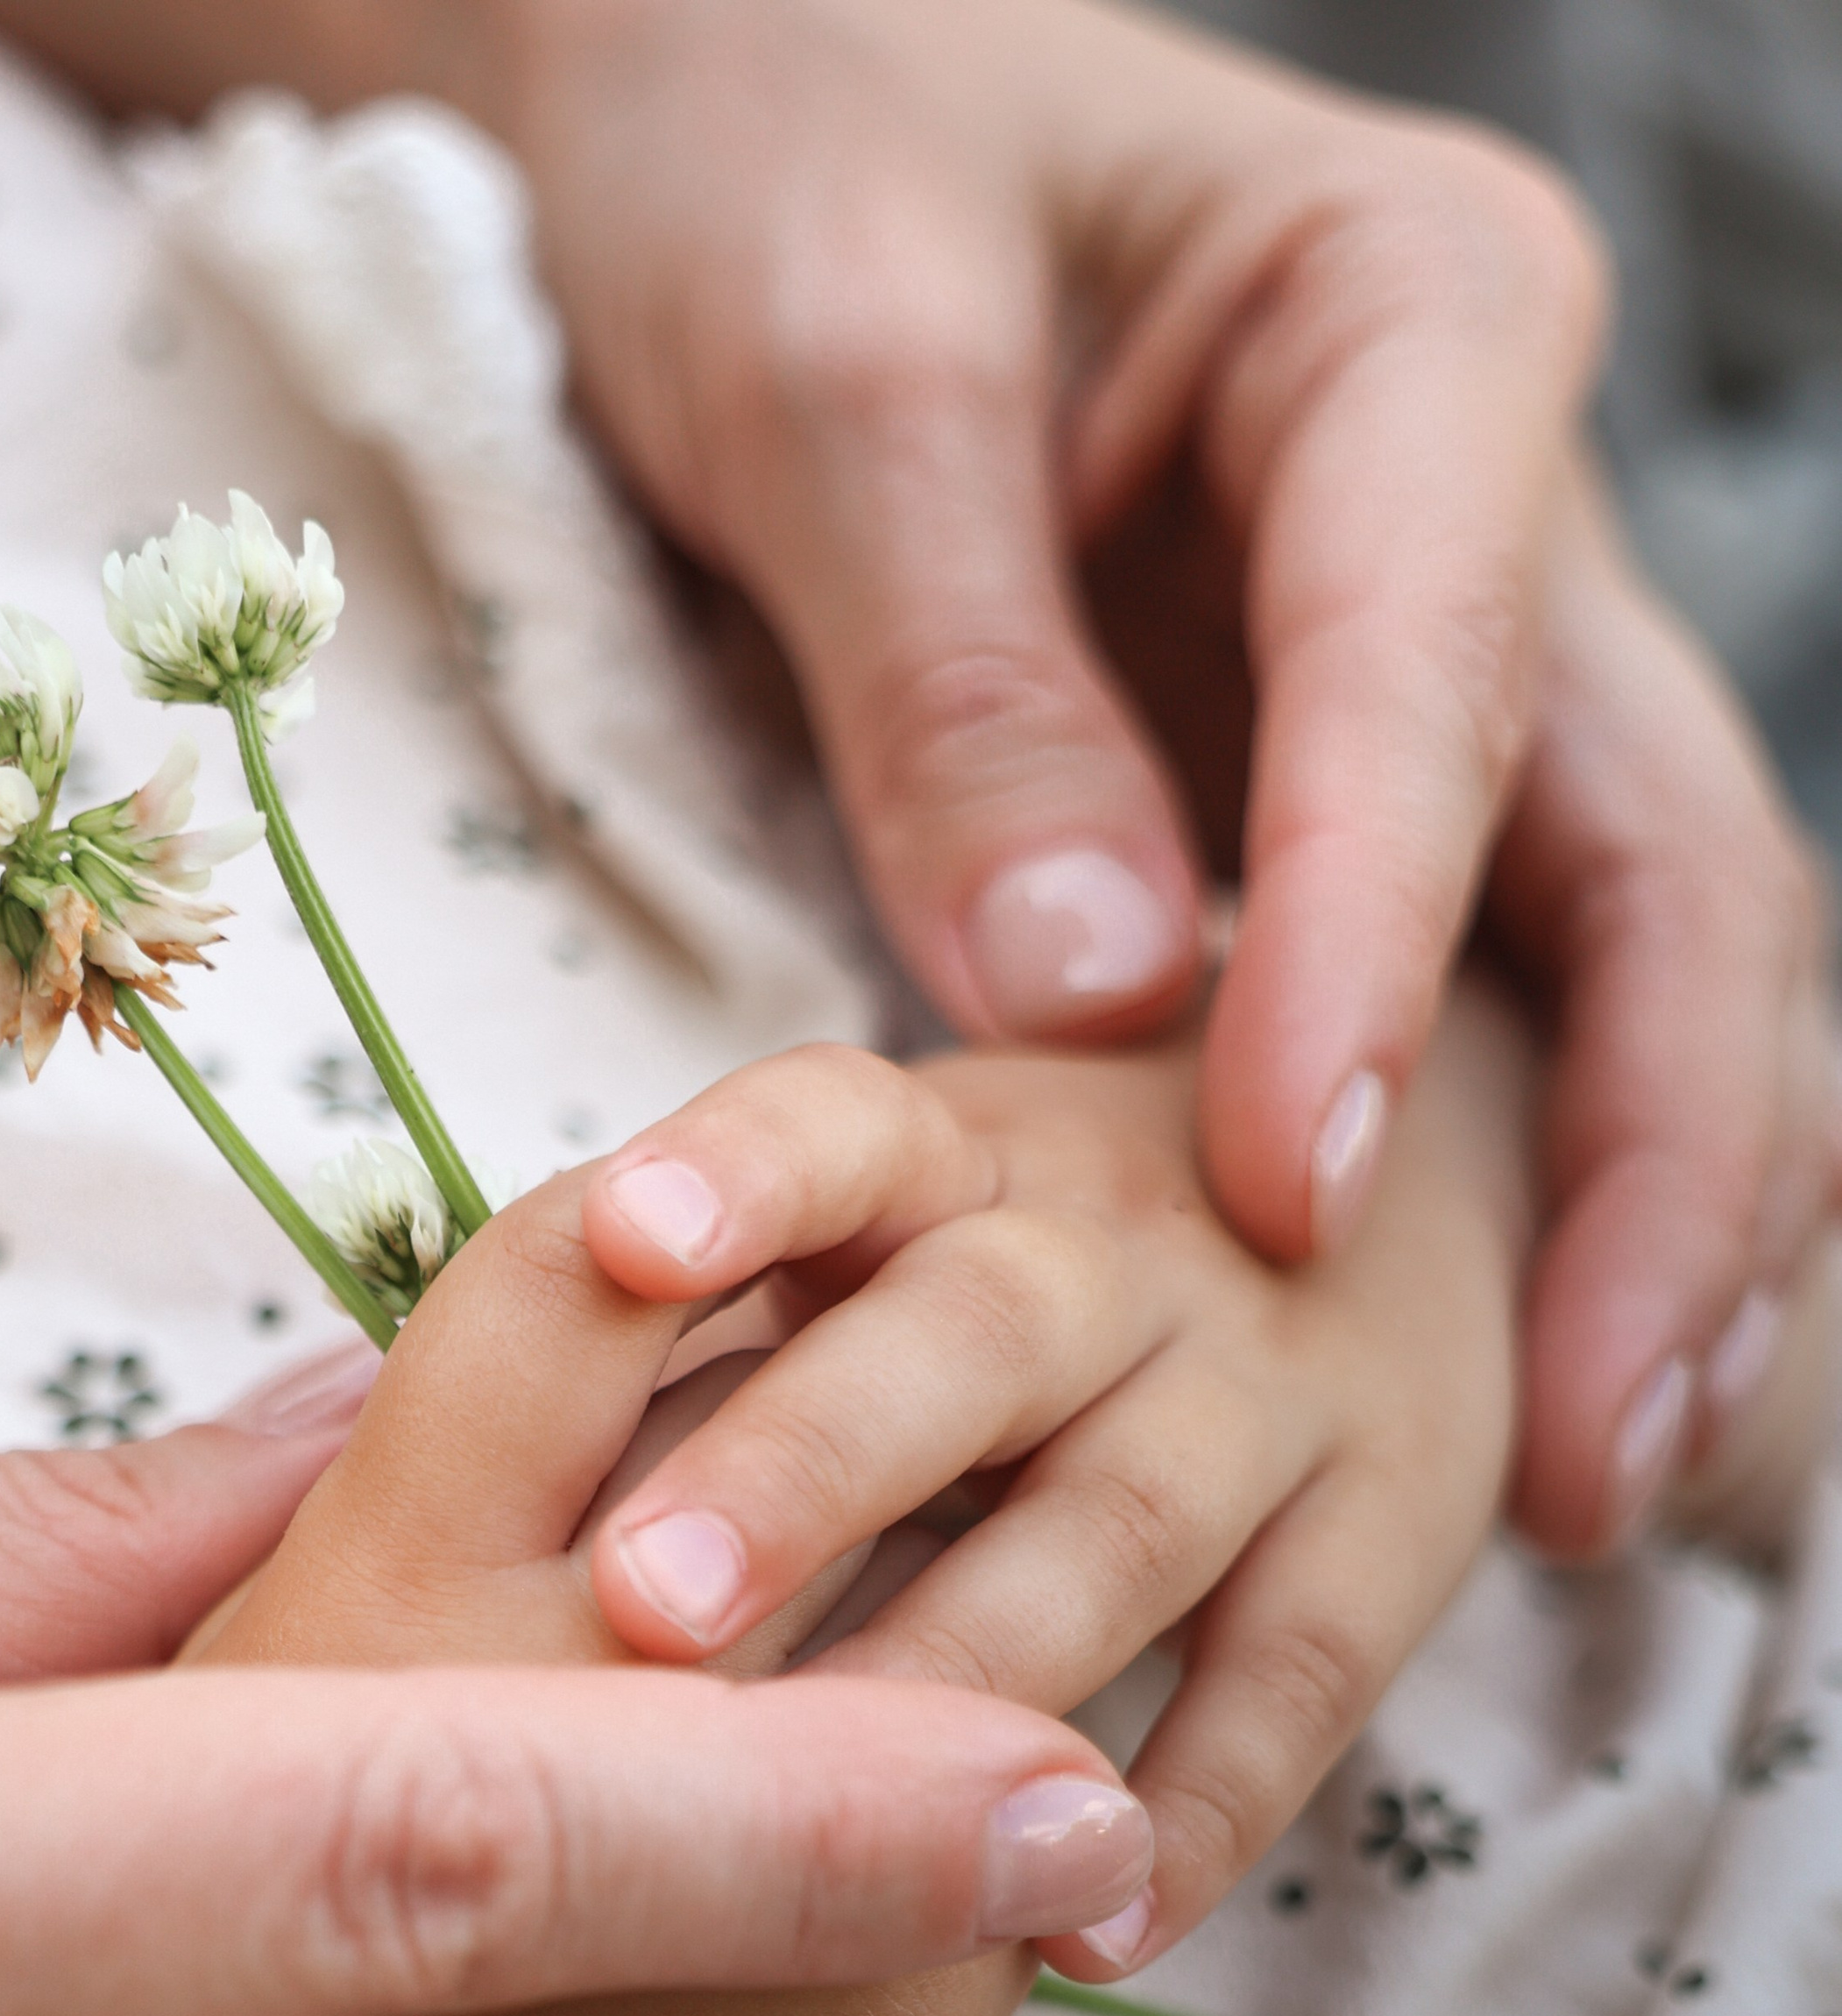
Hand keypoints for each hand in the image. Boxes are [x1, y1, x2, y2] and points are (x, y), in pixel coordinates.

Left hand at [0, 0, 1834, 1559]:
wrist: (739, 85)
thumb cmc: (772, 148)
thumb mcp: (821, 366)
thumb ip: (953, 672)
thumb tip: (1104, 997)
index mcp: (1403, 319)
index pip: (1431, 679)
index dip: (1378, 956)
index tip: (1294, 1203)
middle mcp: (1492, 501)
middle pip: (1660, 859)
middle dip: (1651, 1168)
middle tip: (1580, 1451)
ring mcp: (1458, 656)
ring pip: (1637, 963)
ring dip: (1643, 1228)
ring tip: (1585, 1489)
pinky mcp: (1369, 786)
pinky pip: (1506, 1006)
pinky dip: (1526, 1199)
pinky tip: (1500, 1394)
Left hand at [39, 1005, 1515, 2015]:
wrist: (1395, 1143)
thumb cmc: (1025, 1257)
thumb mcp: (896, 1214)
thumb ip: (709, 1318)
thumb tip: (374, 1459)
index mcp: (944, 1147)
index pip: (832, 1126)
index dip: (735, 1176)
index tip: (621, 1244)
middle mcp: (1111, 1227)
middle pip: (963, 1331)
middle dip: (810, 1460)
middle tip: (641, 1610)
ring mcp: (1270, 1365)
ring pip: (1123, 1508)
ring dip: (979, 1647)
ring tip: (822, 1798)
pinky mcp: (1398, 1509)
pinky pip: (1298, 1669)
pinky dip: (1204, 1801)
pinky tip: (1083, 1936)